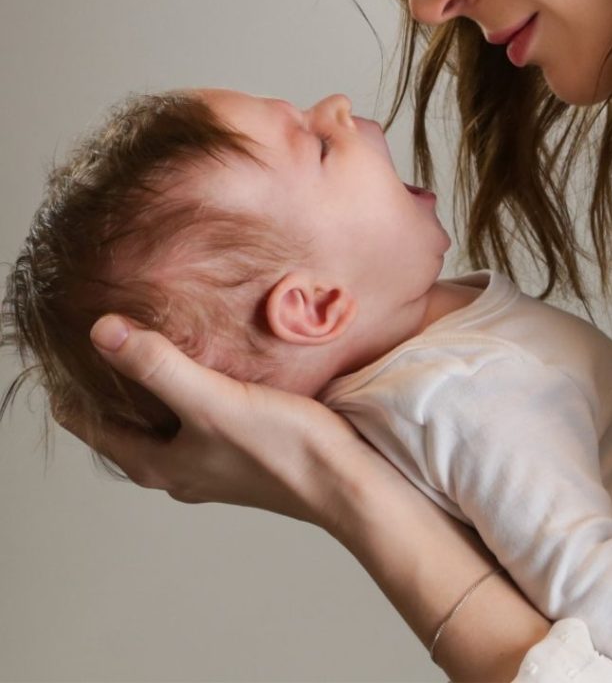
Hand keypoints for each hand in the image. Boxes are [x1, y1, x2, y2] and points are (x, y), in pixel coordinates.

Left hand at [56, 314, 376, 532]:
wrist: (344, 481)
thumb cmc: (281, 448)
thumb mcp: (212, 401)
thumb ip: (158, 366)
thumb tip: (101, 332)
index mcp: (159, 464)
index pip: (93, 427)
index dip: (74, 392)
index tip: (65, 354)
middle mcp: (179, 469)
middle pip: (126, 426)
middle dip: (112, 389)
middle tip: (104, 342)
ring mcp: (213, 463)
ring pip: (165, 423)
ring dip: (154, 390)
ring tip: (151, 348)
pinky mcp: (244, 451)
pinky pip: (199, 419)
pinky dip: (190, 393)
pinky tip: (209, 370)